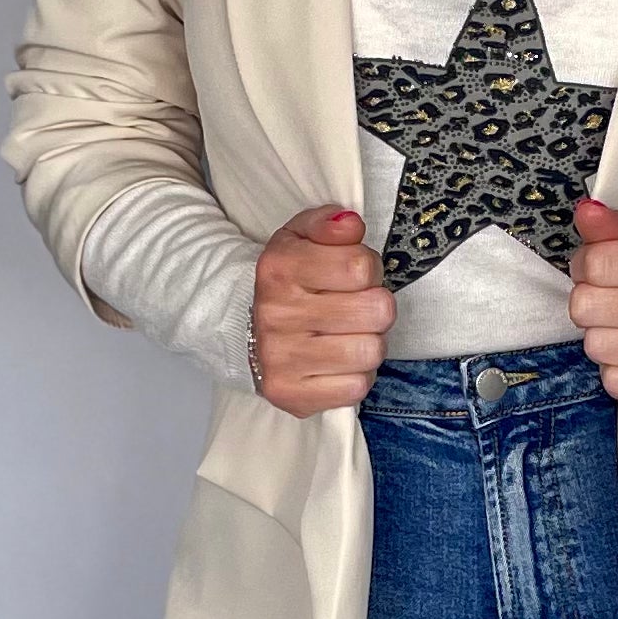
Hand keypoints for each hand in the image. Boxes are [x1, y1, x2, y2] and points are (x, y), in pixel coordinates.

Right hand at [251, 205, 394, 415]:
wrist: (241, 328)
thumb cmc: (287, 281)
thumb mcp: (300, 237)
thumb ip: (328, 223)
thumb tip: (351, 226)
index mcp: (279, 268)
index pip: (361, 267)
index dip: (369, 268)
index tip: (355, 275)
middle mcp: (275, 314)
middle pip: (376, 310)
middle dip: (375, 306)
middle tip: (357, 307)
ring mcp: (281, 359)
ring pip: (371, 351)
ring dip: (370, 341)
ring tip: (349, 334)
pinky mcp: (292, 395)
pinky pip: (357, 387)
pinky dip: (357, 375)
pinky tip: (339, 361)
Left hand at [567, 196, 617, 408]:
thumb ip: (615, 228)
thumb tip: (586, 212)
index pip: (594, 263)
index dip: (586, 267)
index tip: (601, 272)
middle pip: (585, 307)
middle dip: (590, 304)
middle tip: (613, 303)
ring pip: (595, 346)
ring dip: (602, 338)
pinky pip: (612, 381)